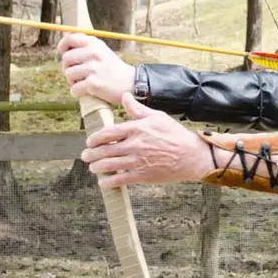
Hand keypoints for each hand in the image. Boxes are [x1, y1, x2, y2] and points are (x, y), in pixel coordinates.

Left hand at [57, 33, 134, 103]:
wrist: (131, 83)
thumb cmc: (113, 68)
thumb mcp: (102, 51)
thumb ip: (86, 46)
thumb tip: (64, 42)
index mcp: (95, 44)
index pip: (70, 38)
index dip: (62, 46)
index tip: (63, 53)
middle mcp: (94, 53)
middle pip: (66, 59)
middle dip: (68, 68)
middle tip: (78, 73)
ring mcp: (93, 68)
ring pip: (68, 74)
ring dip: (73, 81)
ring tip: (85, 82)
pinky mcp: (93, 84)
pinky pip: (74, 89)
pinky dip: (78, 92)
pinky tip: (87, 91)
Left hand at [81, 93, 213, 188]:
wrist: (191, 155)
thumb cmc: (175, 134)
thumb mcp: (157, 116)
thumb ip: (137, 109)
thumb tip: (125, 96)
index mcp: (137, 129)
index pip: (107, 133)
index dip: (94, 139)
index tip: (90, 142)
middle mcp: (134, 145)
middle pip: (104, 150)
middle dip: (90, 154)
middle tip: (86, 156)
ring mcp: (137, 161)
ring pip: (108, 166)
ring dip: (96, 168)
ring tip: (93, 168)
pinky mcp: (142, 175)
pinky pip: (119, 180)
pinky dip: (108, 182)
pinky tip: (104, 182)